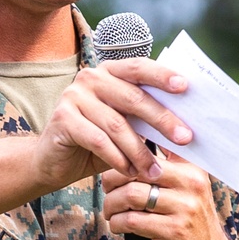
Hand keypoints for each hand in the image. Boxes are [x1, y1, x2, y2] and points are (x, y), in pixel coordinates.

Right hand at [31, 59, 193, 190]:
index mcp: (109, 72)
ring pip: (117, 124)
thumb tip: (185, 123)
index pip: (139, 68)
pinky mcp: (63, 118)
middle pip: (133, 97)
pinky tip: (129, 172)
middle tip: (185, 138)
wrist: (53, 161)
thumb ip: (144, 117)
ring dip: (139, 150)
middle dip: (162, 119)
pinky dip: (117, 158)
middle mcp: (90, 78)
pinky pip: (98, 140)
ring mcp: (74, 96)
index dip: (162, 76)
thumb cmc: (96, 143)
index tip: (186, 86)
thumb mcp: (124, 125)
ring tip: (154, 170)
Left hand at [101, 152, 232, 239]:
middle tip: (108, 189)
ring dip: (111, 204)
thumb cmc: (193, 222)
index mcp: (192, 168)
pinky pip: (132, 220)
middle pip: (137, 169)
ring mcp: (183, 207)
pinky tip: (118, 225)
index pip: (156, 146)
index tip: (116, 161)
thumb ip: (169, 168)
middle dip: (113, 179)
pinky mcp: (173, 230)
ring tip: (111, 210)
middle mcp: (191, 183)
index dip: (128, 151)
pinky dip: (117, 223)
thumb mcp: (190, 189)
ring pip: (131, 194)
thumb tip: (135, 147)